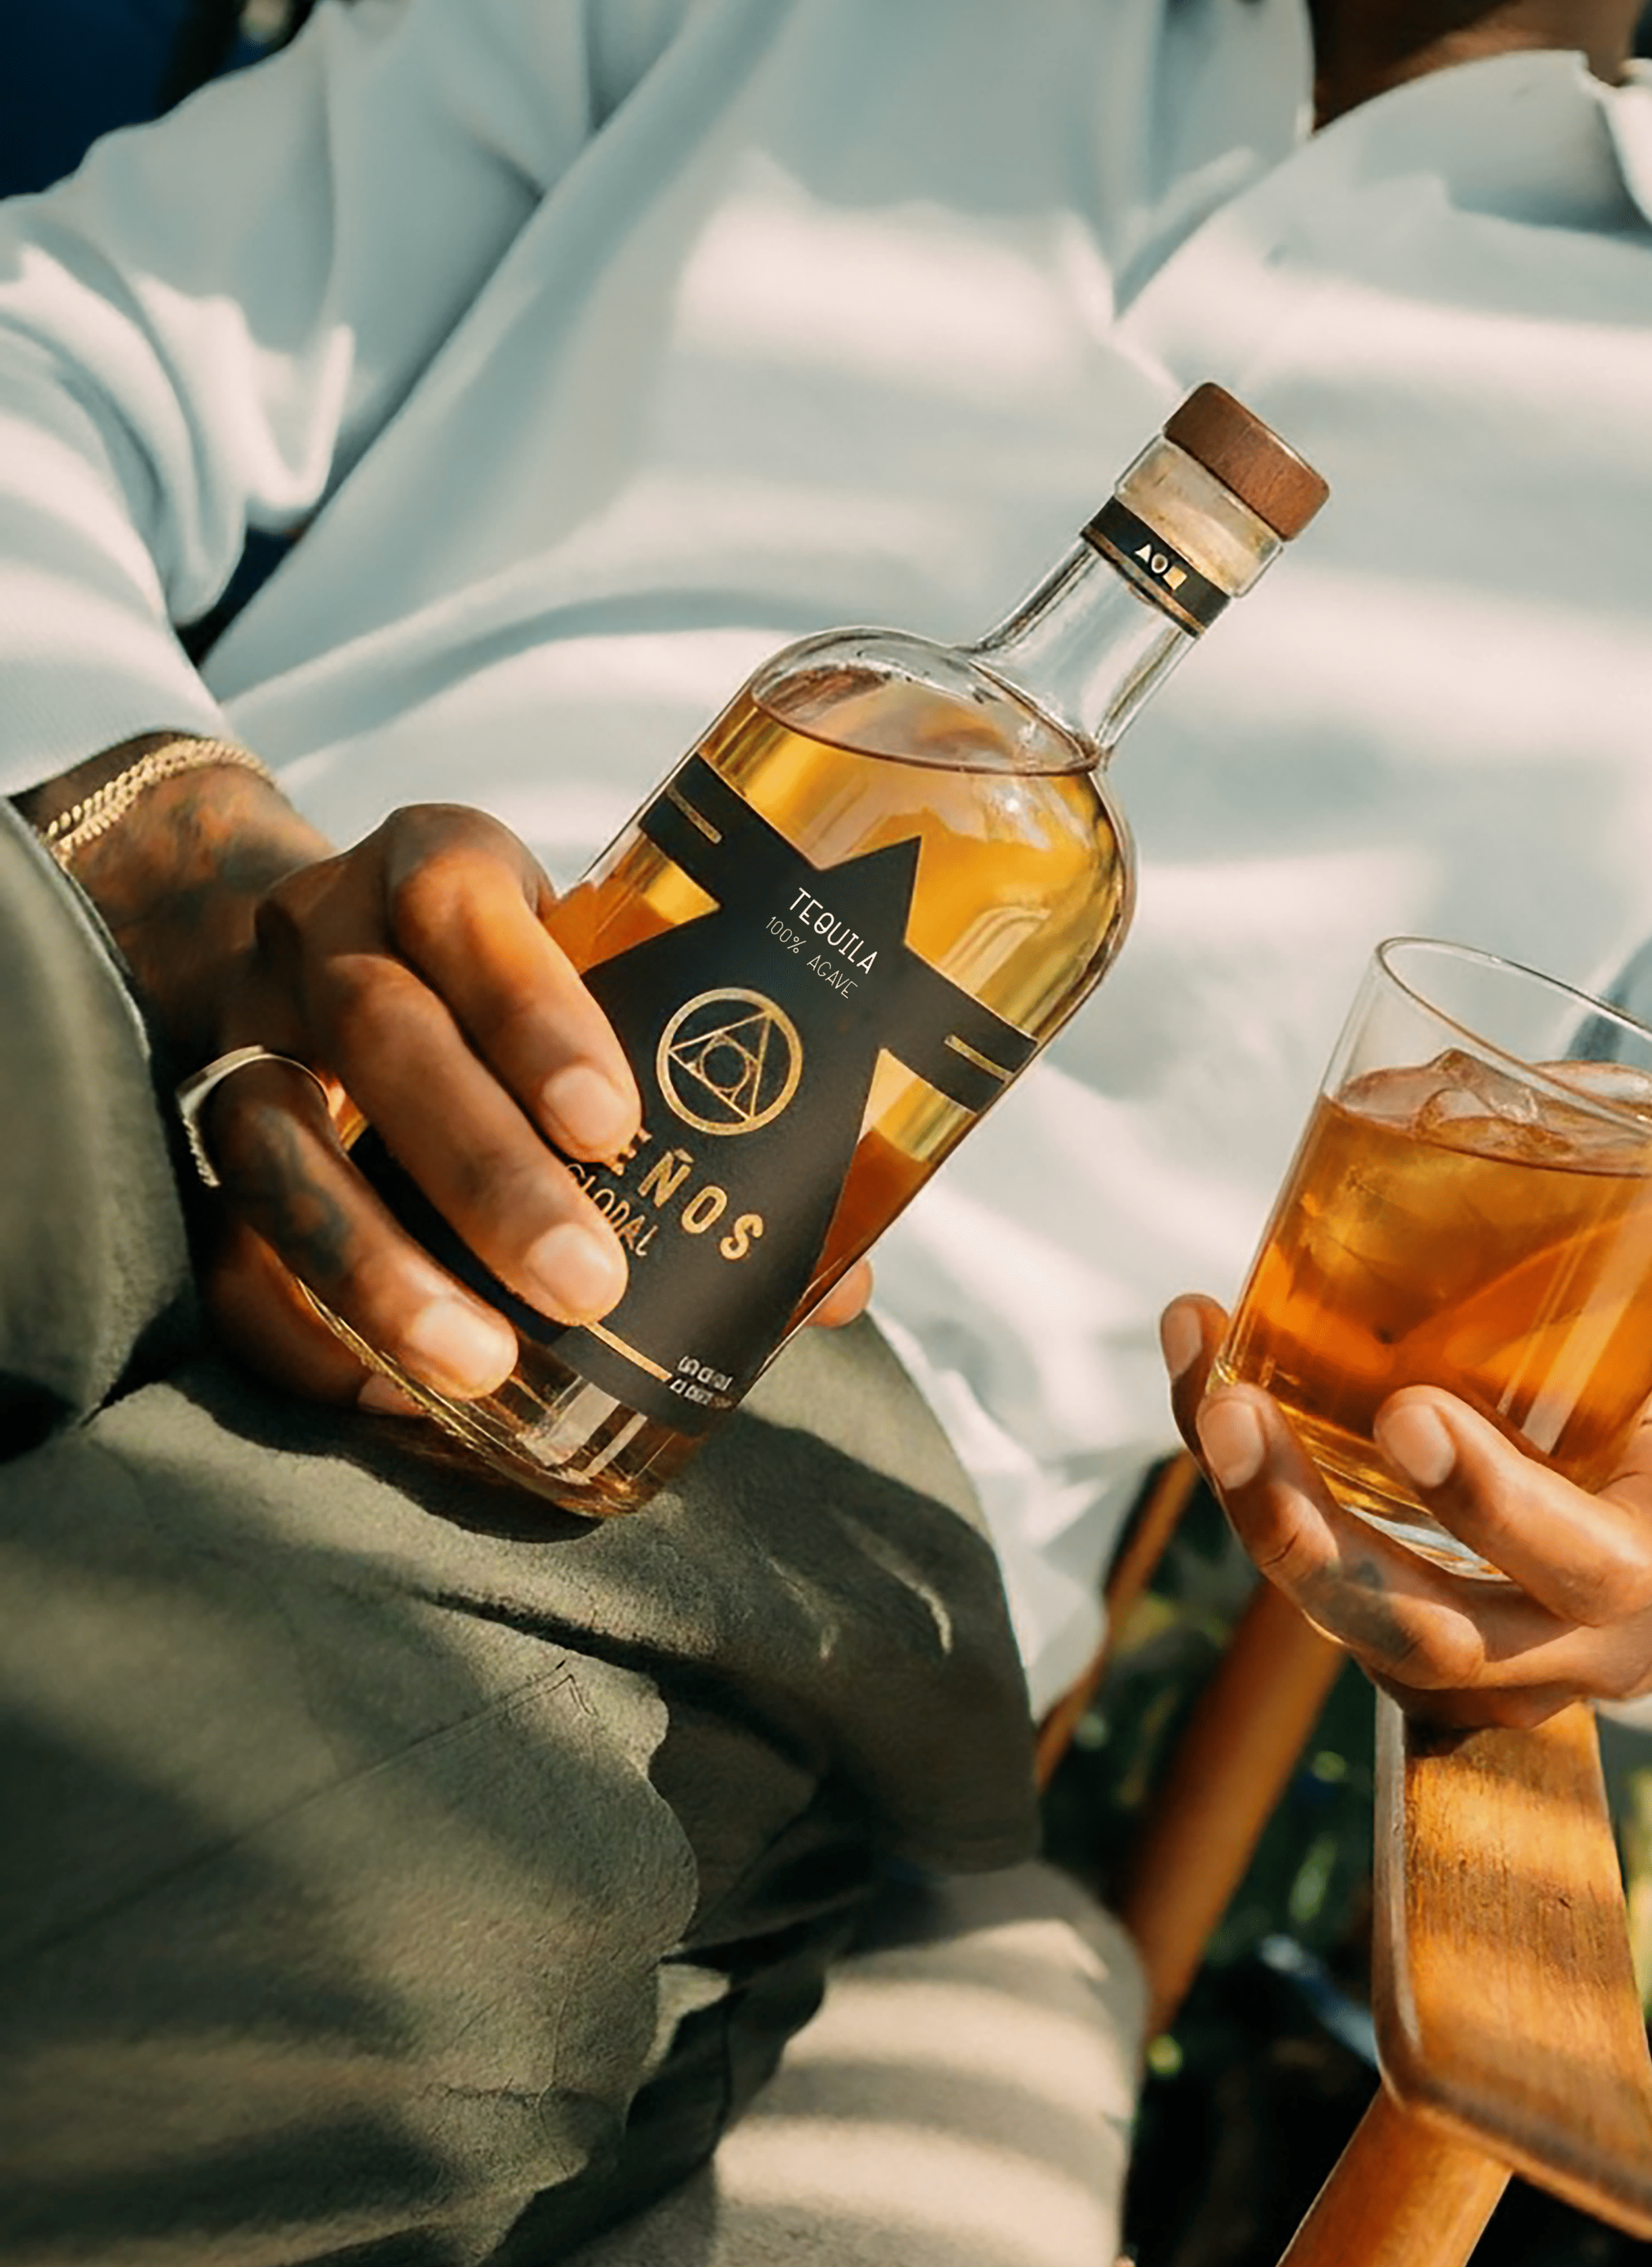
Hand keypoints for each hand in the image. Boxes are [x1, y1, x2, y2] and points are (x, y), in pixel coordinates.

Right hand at [39, 749, 866, 1406]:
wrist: (323, 955)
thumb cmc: (513, 989)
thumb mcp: (597, 983)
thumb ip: (705, 1099)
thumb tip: (835, 1284)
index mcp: (438, 867)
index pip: (465, 904)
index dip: (532, 1011)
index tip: (612, 1124)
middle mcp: (323, 934)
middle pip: (382, 1033)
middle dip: (483, 1169)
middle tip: (588, 1284)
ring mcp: (245, 1036)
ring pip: (273, 1142)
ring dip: (379, 1266)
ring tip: (482, 1365)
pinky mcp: (200, 1145)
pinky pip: (224, 1248)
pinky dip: (306, 1331)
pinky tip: (388, 1400)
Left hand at [1159, 1293, 1651, 1727]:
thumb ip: (1599, 1309)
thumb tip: (1518, 1145)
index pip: (1588, 1563)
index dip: (1491, 1502)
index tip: (1404, 1411)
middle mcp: (1572, 1644)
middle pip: (1430, 1634)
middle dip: (1313, 1532)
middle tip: (1237, 1412)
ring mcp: (1487, 1677)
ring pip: (1355, 1630)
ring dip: (1259, 1513)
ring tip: (1208, 1393)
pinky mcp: (1411, 1664)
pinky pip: (1322, 1595)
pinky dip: (1255, 1498)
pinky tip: (1209, 1396)